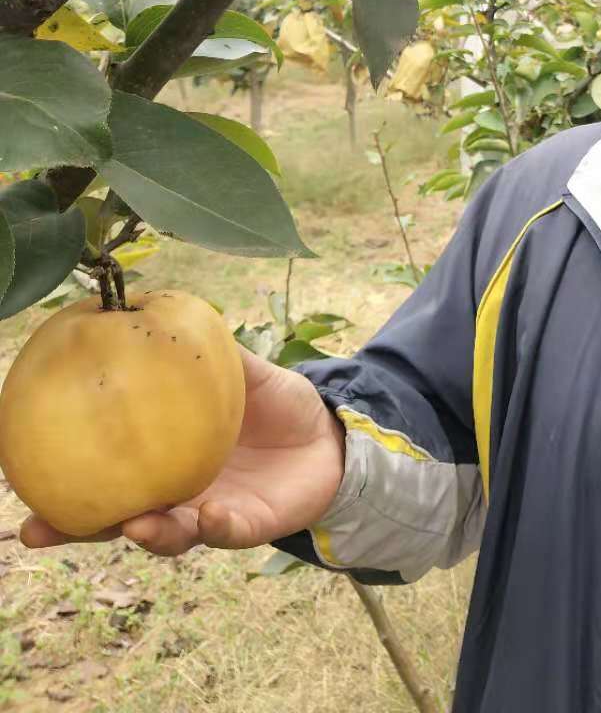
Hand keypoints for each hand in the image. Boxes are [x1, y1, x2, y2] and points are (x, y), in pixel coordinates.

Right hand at [18, 344, 346, 557]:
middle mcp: (178, 494)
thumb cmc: (279, 403)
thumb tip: (157, 304)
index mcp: (165, 457)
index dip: (62, 479)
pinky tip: (210, 514)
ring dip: (148, 533)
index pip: (105, 472)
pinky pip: (228, 533)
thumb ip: (204, 349)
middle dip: (78, 529)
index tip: (18, 477)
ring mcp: (210, 515)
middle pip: (116, 519)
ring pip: (168, 536)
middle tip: (37, 530)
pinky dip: (217, 527)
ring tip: (133, 524)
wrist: (330, 437)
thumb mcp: (243, 370)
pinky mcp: (249, 526)